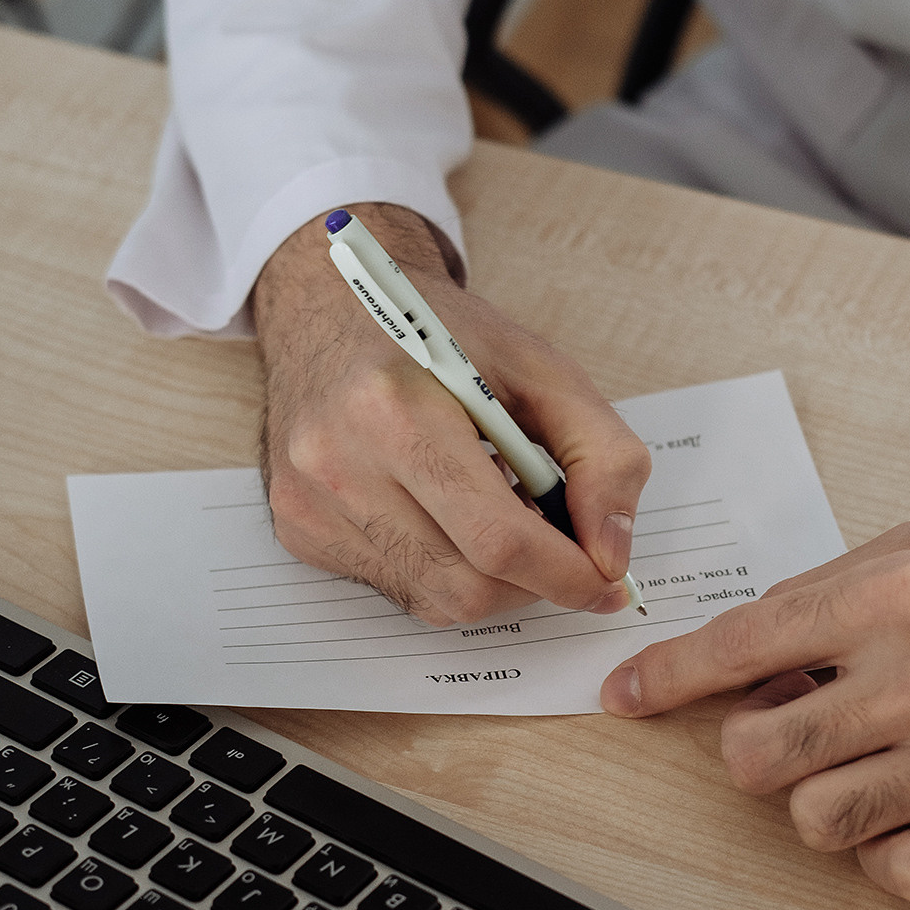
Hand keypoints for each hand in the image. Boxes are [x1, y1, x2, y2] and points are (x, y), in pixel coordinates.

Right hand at [254, 203, 650, 623]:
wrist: (334, 308)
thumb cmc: (441, 336)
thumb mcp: (542, 368)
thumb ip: (602, 456)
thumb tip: (610, 554)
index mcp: (396, 410)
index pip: (497, 538)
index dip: (567, 574)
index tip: (607, 581)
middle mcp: (338, 463)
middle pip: (467, 586)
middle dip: (533, 583)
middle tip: (558, 543)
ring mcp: (309, 504)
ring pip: (435, 601)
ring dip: (491, 579)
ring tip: (501, 513)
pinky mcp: (299, 530)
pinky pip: (398, 588)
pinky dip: (444, 569)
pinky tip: (447, 513)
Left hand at [601, 518, 909, 902]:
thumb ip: (832, 595)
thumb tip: (748, 657)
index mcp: (900, 593)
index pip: (742, 644)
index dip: (665, 676)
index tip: (624, 696)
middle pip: (758, 756)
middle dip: (750, 751)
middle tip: (785, 734)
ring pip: (818, 821)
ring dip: (819, 801)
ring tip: (862, 769)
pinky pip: (903, 876)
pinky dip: (889, 856)